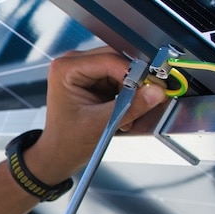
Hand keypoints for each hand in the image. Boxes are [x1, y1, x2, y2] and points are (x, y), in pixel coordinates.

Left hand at [25, 46, 167, 183]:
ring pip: (122, 70)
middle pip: (117, 61)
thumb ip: (130, 107)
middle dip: (133, 82)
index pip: (109, 59)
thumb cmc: (67, 141)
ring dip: (130, 91)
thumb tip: (156, 92)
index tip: (152, 86)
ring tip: (126, 115)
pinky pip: (119, 79)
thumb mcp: (100, 124)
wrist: (59, 154)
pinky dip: (126, 95)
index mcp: (65, 69)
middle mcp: (73, 64)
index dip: (134, 72)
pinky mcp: (93, 79)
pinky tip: (121, 112)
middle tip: (145, 100)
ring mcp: (83, 70)